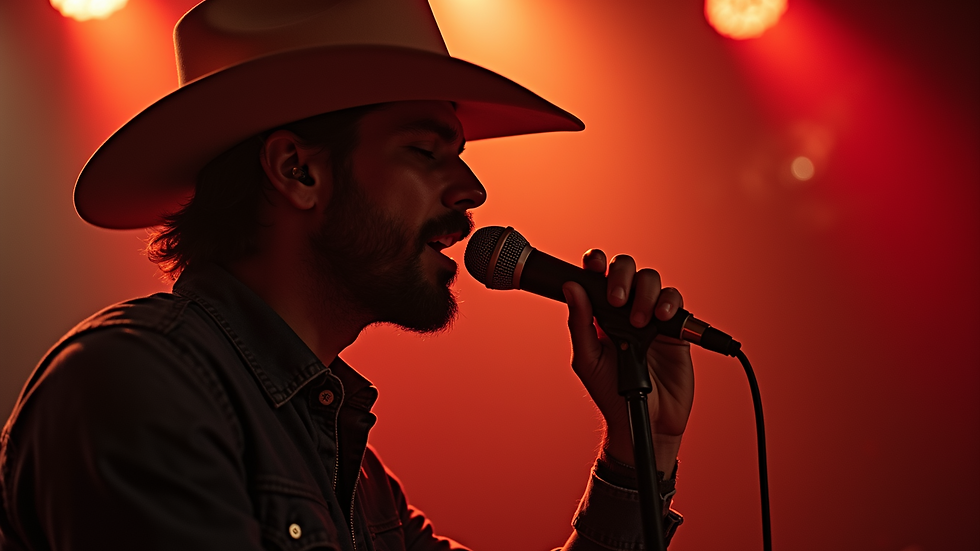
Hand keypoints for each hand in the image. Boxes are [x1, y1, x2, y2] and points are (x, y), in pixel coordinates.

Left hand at [562, 250, 694, 471]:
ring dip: (645, 293)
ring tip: (639, 321)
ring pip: (651, 281)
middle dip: (622, 275)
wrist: (643, 420)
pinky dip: (669, 303)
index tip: (594, 264)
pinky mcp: (674, 328)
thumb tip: (571, 288)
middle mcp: (625, 309)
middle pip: (627, 270)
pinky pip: (675, 302)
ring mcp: (651, 316)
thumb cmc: (610, 392)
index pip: (597, 277)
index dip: (595, 263)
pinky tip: (661, 319)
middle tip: (617, 300)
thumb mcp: (587, 359)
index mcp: (599, 313)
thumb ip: (580, 323)